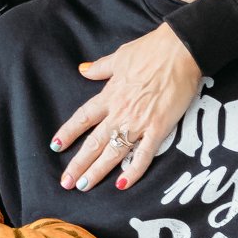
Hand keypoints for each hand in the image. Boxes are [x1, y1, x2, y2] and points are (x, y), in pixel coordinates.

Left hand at [51, 22, 200, 193]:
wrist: (181, 50)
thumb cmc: (152, 50)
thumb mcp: (120, 56)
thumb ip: (100, 67)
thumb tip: (83, 70)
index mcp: (110, 94)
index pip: (83, 118)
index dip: (68, 132)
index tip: (55, 146)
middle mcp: (120, 111)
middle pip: (94, 142)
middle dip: (78, 163)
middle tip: (66, 181)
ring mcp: (139, 122)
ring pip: (113, 152)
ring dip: (97, 171)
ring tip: (84, 186)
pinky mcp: (159, 128)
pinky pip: (144, 154)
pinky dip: (133, 170)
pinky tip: (122, 184)